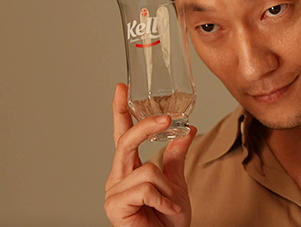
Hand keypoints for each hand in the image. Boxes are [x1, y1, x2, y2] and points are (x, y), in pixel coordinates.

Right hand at [104, 83, 196, 226]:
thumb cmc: (167, 219)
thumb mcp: (176, 181)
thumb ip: (176, 155)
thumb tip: (187, 128)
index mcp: (129, 168)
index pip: (122, 134)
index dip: (121, 110)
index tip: (122, 87)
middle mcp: (117, 177)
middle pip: (126, 142)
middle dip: (147, 127)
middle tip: (166, 119)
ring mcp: (113, 192)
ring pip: (147, 170)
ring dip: (167, 187)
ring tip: (170, 203)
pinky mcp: (115, 206)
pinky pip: (146, 188)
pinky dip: (164, 199)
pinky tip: (167, 210)